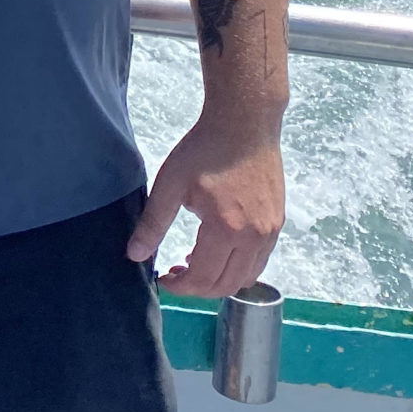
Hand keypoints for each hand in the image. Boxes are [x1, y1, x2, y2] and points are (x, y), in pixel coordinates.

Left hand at [127, 116, 284, 296]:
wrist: (245, 122)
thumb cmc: (204, 148)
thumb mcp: (170, 183)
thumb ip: (153, 223)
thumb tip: (135, 254)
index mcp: (226, 228)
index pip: (204, 278)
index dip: (181, 287)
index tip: (163, 278)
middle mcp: (255, 236)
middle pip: (228, 285)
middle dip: (199, 288)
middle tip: (176, 273)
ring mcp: (271, 231)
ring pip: (247, 277)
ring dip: (220, 280)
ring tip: (194, 262)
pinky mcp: (277, 223)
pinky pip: (260, 260)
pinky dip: (238, 266)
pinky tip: (217, 249)